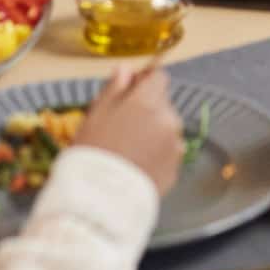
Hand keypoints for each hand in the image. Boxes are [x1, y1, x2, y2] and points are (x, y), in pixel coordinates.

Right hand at [73, 65, 183, 194]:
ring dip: (153, 132)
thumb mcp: (96, 114)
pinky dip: (157, 154)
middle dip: (147, 109)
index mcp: (148, 101)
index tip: (131, 90)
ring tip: (128, 149)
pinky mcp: (176, 169)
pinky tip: (137, 164)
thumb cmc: (93, 152)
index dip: (144, 81)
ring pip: (166, 129)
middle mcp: (168, 120)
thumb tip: (125, 70)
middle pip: (162, 104)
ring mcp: (175, 146)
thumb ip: (114, 88)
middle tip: (122, 126)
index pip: (158, 77)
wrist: (102, 199)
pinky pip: (168, 153)